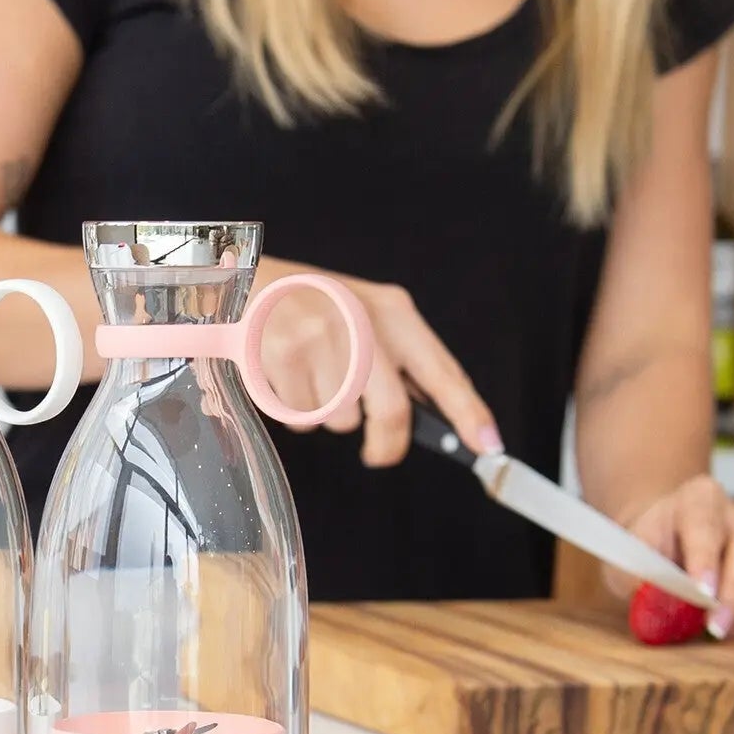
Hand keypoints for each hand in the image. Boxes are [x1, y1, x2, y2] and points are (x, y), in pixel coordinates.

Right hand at [254, 273, 501, 465]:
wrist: (245, 279)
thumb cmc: (309, 304)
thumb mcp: (363, 314)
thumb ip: (399, 359)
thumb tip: (435, 415)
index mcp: (392, 310)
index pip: (442, 370)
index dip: (469, 413)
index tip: (489, 447)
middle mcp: (360, 321)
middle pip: (392, 411)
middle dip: (387, 445)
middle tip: (378, 454)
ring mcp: (320, 338)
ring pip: (341, 422)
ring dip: (326, 416)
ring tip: (309, 381)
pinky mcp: (283, 356)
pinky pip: (301, 419)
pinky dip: (293, 412)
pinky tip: (285, 378)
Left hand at [606, 475, 733, 638]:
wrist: (661, 542)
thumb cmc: (644, 548)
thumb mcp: (626, 554)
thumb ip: (634, 573)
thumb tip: (651, 597)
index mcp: (697, 498)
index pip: (706, 526)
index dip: (706, 561)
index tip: (703, 594)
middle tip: (715, 628)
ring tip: (720, 630)